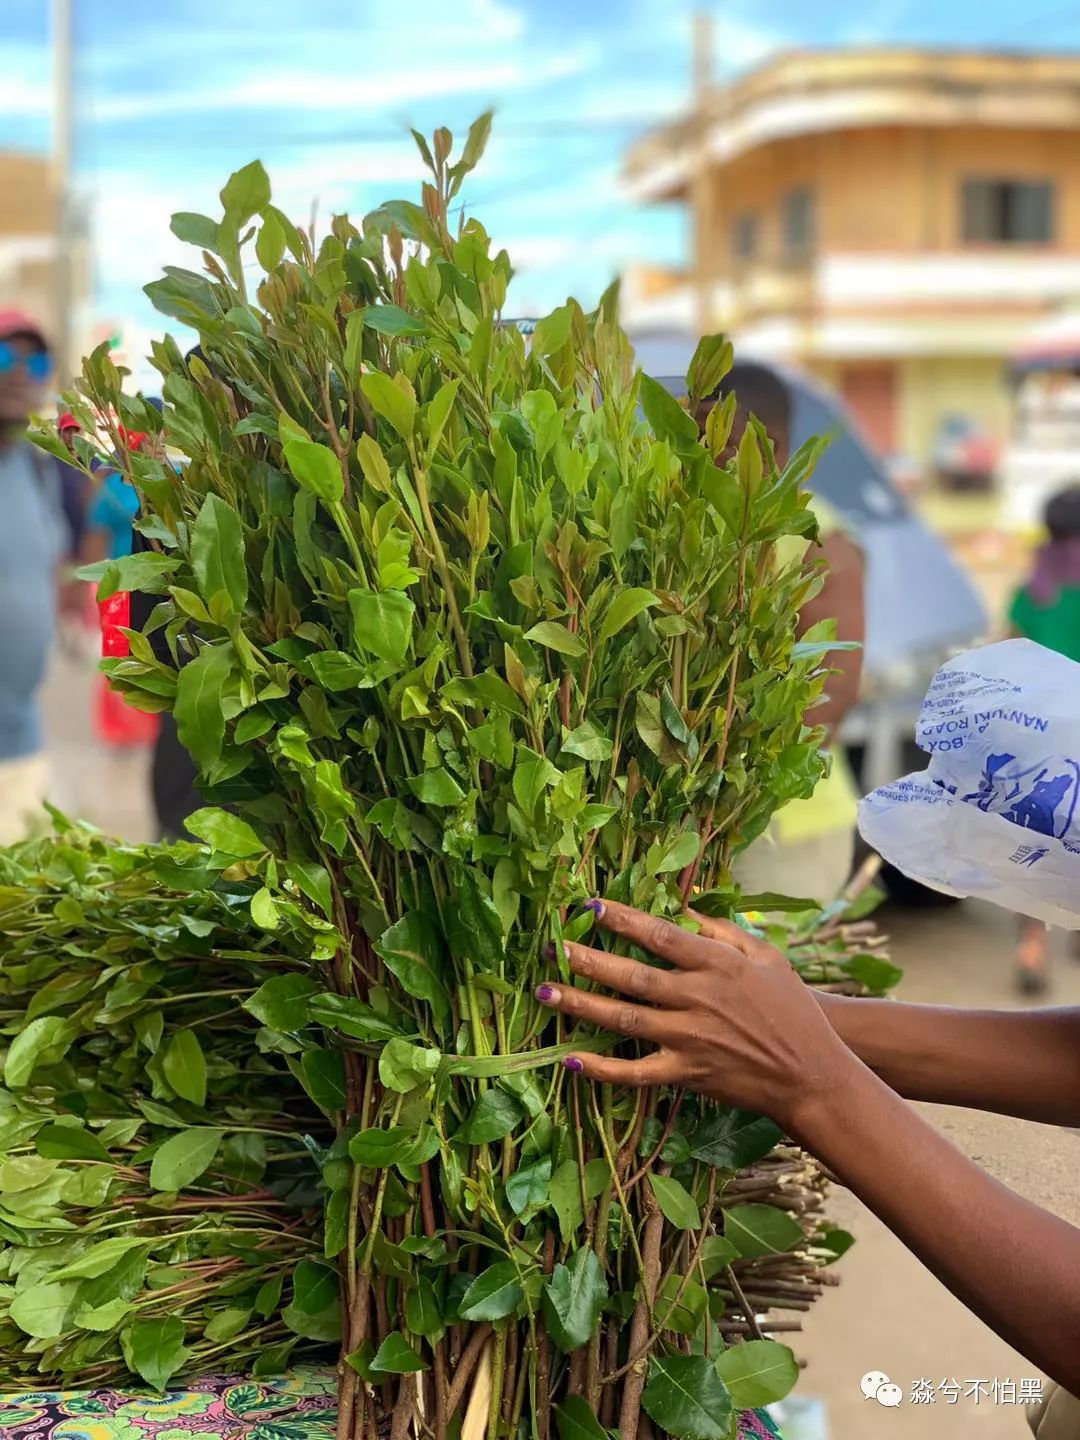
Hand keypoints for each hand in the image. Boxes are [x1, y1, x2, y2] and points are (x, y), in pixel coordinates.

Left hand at [536, 900, 852, 1128]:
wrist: (812, 1074)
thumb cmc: (793, 1010)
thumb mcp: (768, 957)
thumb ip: (725, 931)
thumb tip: (686, 906)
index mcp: (717, 965)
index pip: (660, 935)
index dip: (623, 919)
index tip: (589, 906)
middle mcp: (698, 998)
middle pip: (631, 975)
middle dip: (586, 959)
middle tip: (550, 947)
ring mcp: (689, 1038)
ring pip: (624, 1019)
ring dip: (581, 1005)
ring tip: (544, 992)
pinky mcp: (686, 1073)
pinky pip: (635, 1072)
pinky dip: (602, 1069)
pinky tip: (571, 1059)